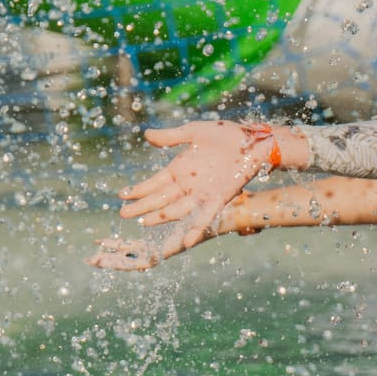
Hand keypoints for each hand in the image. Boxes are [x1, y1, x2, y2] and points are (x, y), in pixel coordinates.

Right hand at [88, 122, 273, 270]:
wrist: (254, 140)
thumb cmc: (226, 134)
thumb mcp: (194, 132)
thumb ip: (171, 137)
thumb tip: (146, 135)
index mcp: (181, 168)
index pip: (154, 182)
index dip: (139, 189)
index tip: (122, 195)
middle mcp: (189, 183)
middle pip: (160, 198)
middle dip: (142, 206)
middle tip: (123, 214)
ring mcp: (203, 192)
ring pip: (176, 209)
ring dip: (160, 217)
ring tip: (144, 222)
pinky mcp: (219, 198)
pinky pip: (205, 217)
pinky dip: (196, 229)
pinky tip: (187, 242)